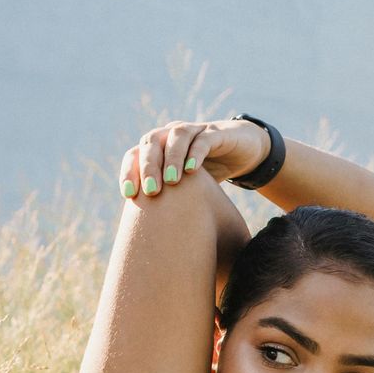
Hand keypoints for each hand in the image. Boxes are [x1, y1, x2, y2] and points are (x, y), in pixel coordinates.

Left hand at [117, 119, 271, 197]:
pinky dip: (195, 153)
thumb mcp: (187, 189)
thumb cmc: (210, 174)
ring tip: (171, 181)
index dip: (129, 172)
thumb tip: (156, 241)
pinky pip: (202, 140)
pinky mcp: (217, 133)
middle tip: (151, 191)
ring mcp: (194, 132)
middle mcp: (171, 135)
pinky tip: (192, 170)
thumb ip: (170, 203)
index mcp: (158, 148)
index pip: (135, 155)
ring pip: (176, 136)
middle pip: (151, 142)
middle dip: (148, 166)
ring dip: (171, 158)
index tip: (129, 195)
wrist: (244, 150)